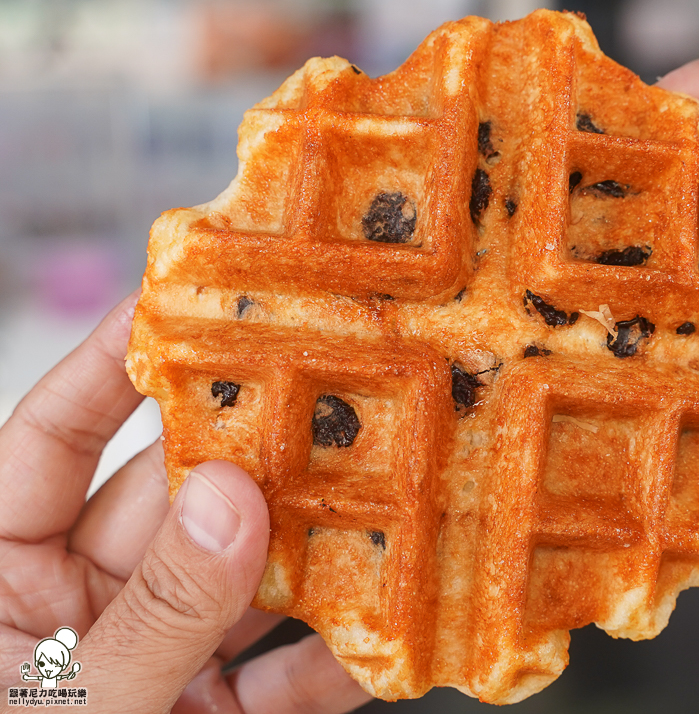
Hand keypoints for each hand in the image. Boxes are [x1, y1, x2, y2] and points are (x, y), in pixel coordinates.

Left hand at [0, 292, 370, 712]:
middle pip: (172, 503)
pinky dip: (330, 661)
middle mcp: (79, 605)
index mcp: (1, 579)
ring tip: (379, 496)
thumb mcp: (68, 705)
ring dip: (311, 551)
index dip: (109, 366)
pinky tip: (378, 632)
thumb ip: (154, 613)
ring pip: (240, 581)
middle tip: (321, 398)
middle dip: (249, 457)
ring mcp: (153, 659)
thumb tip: (231, 500)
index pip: (52, 442)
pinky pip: (278, 678)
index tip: (175, 307)